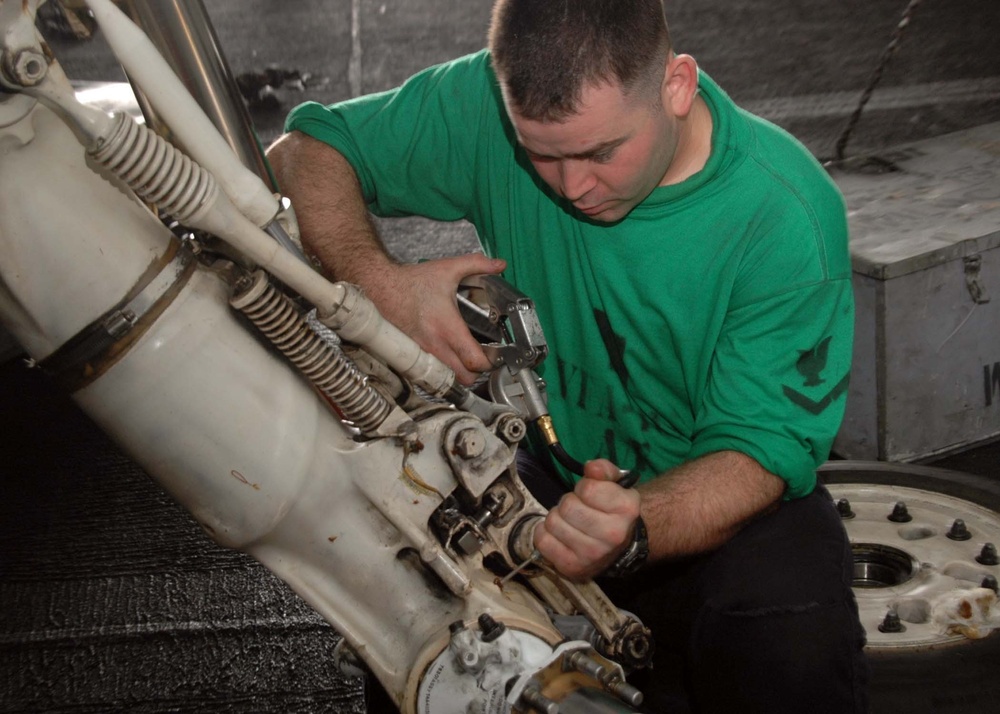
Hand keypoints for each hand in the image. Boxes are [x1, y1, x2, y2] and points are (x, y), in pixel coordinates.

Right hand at [357, 253, 506, 384]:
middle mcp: (435, 345)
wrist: (381, 287)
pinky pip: (434, 371)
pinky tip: (449, 354)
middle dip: (478, 372)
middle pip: (464, 378)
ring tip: (467, 356)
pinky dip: (444, 369)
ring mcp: (423, 353)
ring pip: (449, 378)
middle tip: (483, 356)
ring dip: (461, 372)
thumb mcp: (448, 268)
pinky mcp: (413, 354)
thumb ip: (477, 264)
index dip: (490, 362)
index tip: (496, 354)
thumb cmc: (412, 282)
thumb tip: (499, 264)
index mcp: (447, 327)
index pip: (474, 361)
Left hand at [533, 459, 641, 580]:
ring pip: (553, 522)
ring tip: (570, 522)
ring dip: (557, 517)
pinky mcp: (572, 567)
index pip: (587, 488)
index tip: (588, 494)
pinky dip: (545, 533)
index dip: (583, 486)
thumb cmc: (611, 510)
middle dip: (568, 502)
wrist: (617, 548)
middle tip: (577, 508)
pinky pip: (542, 541)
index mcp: (626, 509)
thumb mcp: (614, 485)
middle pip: (568, 506)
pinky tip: (559, 534)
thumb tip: (591, 467)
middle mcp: (613, 534)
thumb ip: (603, 470)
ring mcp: (592, 554)